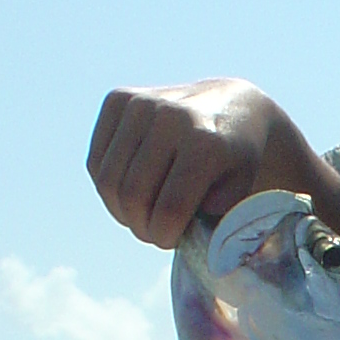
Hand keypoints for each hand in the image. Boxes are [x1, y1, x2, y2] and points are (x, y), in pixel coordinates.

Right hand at [86, 79, 311, 249]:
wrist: (230, 105)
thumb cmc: (236, 161)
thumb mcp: (242, 193)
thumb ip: (219, 223)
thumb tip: (193, 242)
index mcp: (206, 143)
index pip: (168, 209)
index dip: (164, 237)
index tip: (170, 241)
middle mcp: (170, 117)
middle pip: (133, 196)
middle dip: (140, 226)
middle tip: (155, 233)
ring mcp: (140, 103)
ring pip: (107, 181)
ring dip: (122, 211)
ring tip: (143, 216)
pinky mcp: (118, 98)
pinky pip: (96, 162)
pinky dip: (109, 187)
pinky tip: (132, 190)